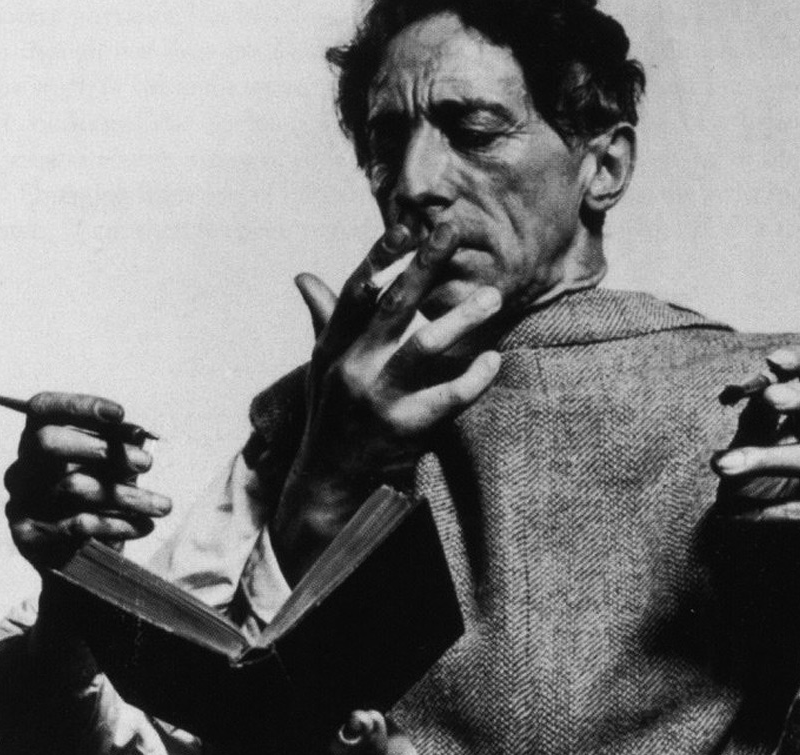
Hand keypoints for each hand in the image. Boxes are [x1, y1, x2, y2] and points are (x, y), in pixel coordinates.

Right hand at [3, 392, 169, 570]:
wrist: (79, 559)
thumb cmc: (101, 498)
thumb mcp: (111, 470)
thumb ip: (118, 448)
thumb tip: (138, 434)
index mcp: (39, 441)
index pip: (43, 409)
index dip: (79, 405)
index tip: (120, 413)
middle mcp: (23, 468)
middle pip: (48, 442)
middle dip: (101, 447)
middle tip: (147, 462)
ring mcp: (22, 501)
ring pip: (74, 486)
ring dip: (128, 495)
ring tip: (164, 505)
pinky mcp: (30, 535)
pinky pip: (78, 524)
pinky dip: (119, 524)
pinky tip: (145, 526)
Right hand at [272, 224, 502, 580]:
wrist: (330, 485)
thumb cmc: (332, 416)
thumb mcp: (323, 367)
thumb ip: (325, 319)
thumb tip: (304, 276)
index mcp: (333, 346)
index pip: (357, 291)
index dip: (382, 256)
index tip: (408, 224)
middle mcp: (351, 367)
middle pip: (392, 305)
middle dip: (424, 265)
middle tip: (453, 230)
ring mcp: (377, 399)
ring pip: (424, 346)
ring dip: (461, 318)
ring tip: (492, 295)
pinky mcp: (404, 430)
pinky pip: (449, 397)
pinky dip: (475, 377)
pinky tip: (494, 359)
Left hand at [711, 347, 799, 555]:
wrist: (787, 545)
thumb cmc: (771, 481)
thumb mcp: (759, 441)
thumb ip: (756, 415)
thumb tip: (746, 387)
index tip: (772, 359)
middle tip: (768, 398)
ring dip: (765, 458)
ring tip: (721, 465)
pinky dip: (760, 510)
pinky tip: (728, 513)